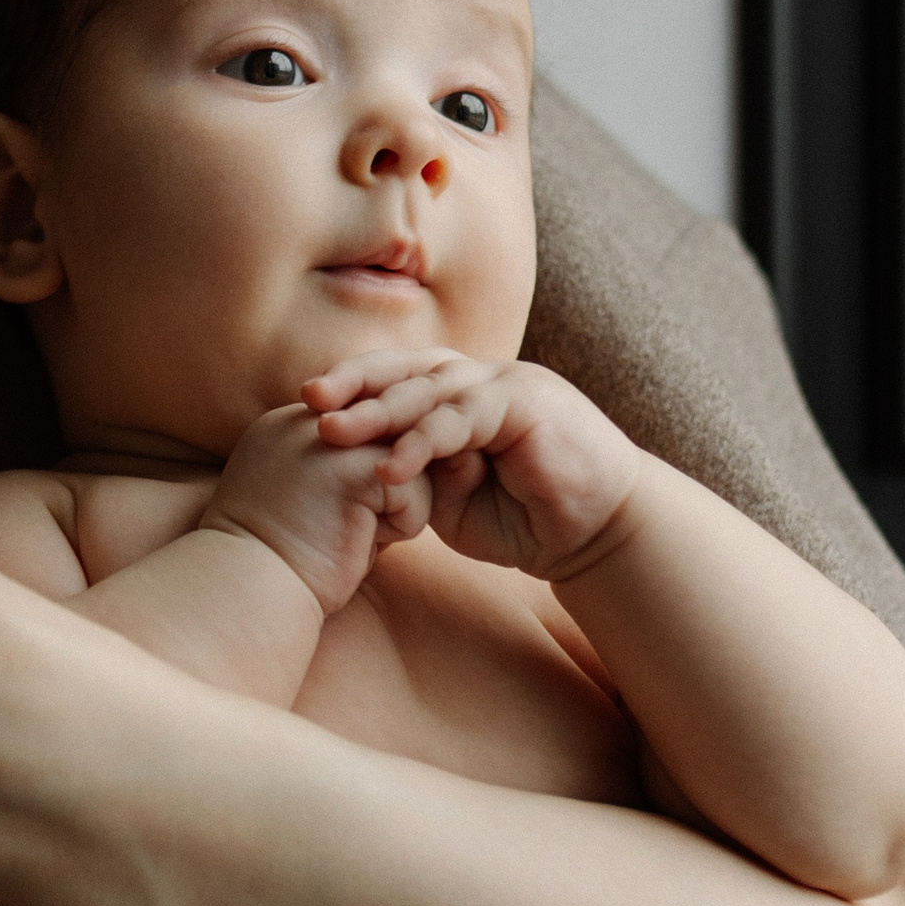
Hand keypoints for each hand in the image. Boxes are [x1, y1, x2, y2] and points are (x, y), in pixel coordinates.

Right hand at [201, 401, 433, 613]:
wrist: (250, 590)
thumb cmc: (281, 562)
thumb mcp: (308, 500)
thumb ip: (343, 471)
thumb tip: (399, 471)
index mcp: (288, 425)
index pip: (363, 431)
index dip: (365, 483)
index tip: (329, 521)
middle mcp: (307, 420)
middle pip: (390, 440)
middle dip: (383, 493)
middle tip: (342, 530)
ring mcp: (330, 437)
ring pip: (409, 462)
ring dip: (392, 511)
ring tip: (348, 534)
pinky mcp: (355, 466)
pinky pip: (415, 489)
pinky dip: (399, 528)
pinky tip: (356, 541)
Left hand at [304, 350, 646, 580]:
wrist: (599, 536)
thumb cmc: (527, 520)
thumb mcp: (451, 503)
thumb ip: (415, 478)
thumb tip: (369, 464)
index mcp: (460, 396)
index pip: (397, 377)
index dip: (352, 385)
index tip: (305, 404)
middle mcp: (481, 380)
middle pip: (407, 368)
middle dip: (354, 383)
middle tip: (308, 401)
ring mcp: (506, 384)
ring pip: (431, 387)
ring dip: (380, 411)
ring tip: (333, 433)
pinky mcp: (528, 402)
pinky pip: (464, 418)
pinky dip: (424, 441)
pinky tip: (390, 465)